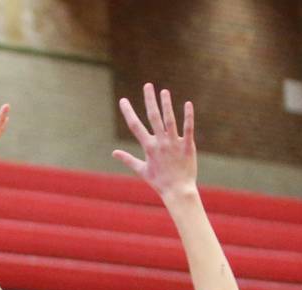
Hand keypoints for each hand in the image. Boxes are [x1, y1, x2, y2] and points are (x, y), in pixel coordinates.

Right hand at [113, 84, 195, 198]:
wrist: (178, 191)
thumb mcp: (142, 171)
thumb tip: (114, 153)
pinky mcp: (187, 146)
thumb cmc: (160, 182)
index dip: (128, 112)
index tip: (123, 100)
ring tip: (164, 91)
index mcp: (149, 147)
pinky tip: (187, 104)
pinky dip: (188, 116)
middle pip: (153, 118)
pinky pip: (188, 129)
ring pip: (169, 120)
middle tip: (147, 85)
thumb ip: (128, 159)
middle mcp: (160, 143)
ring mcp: (174, 144)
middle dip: (150, 100)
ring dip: (166, 105)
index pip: (135, 126)